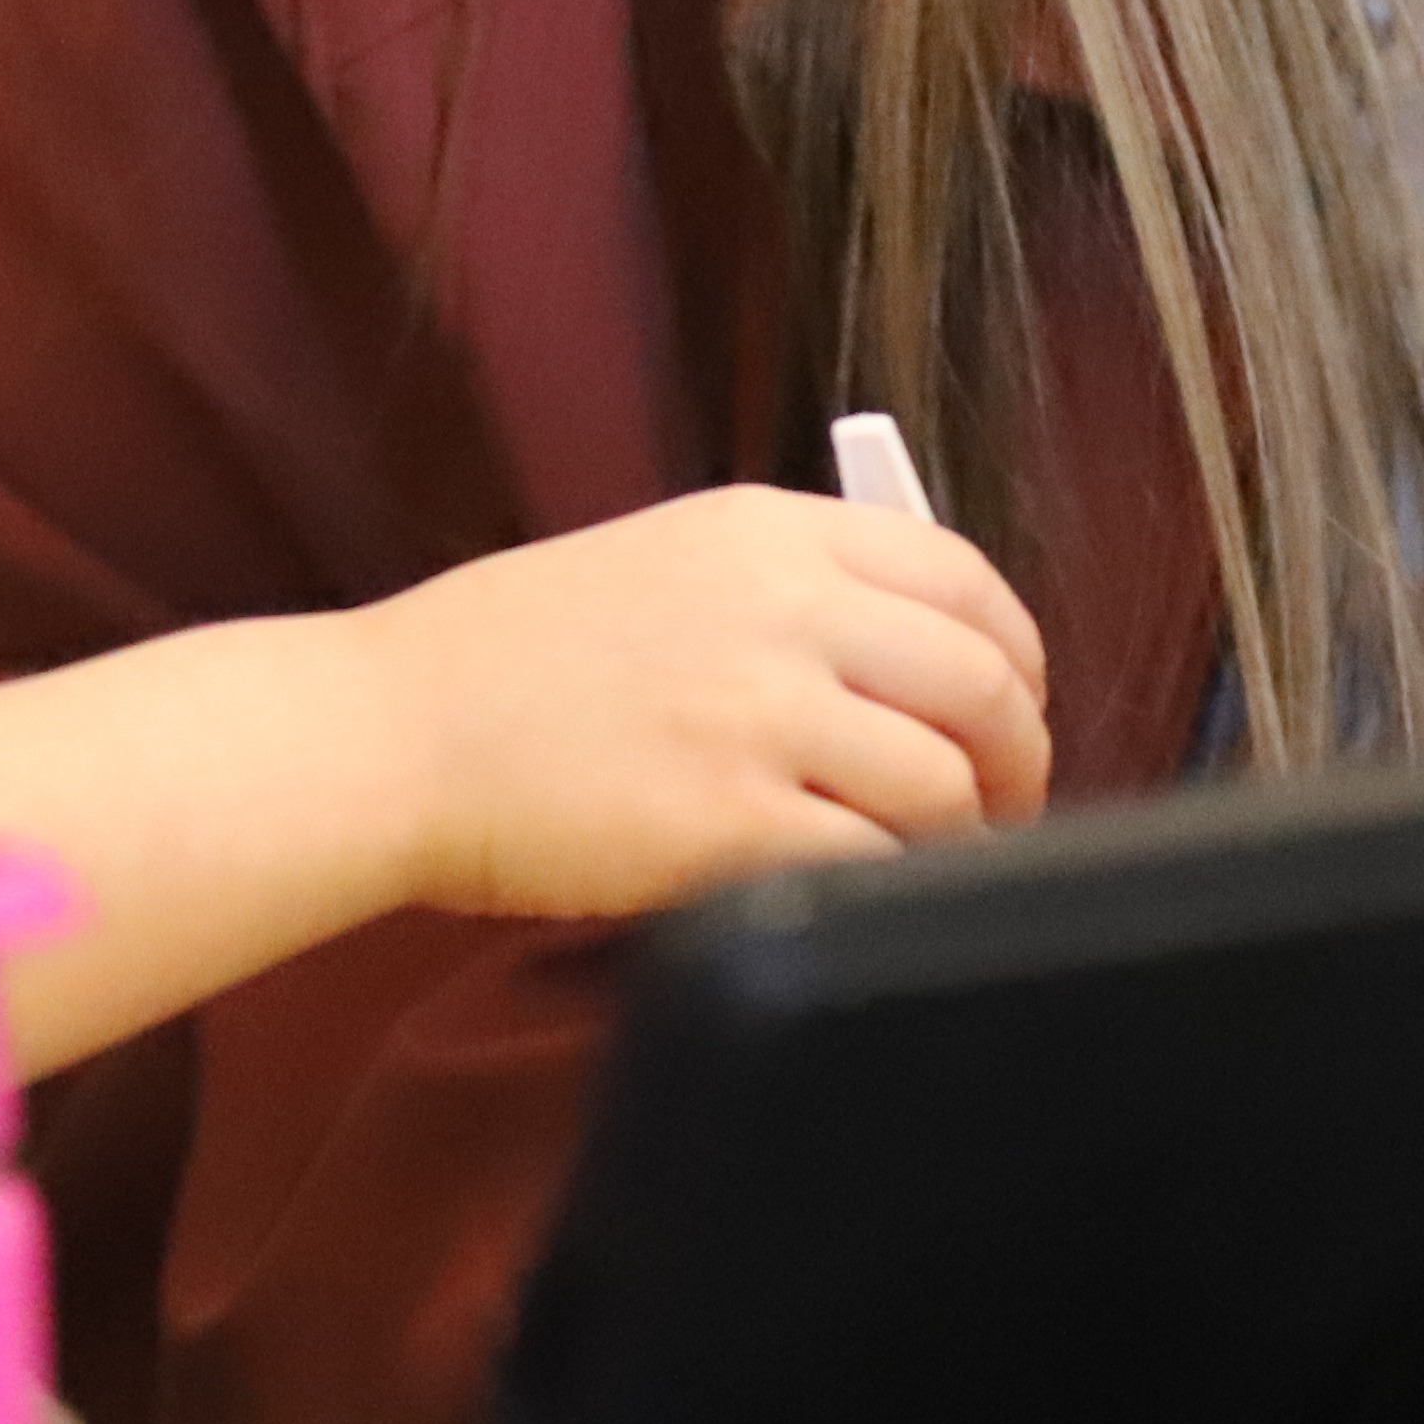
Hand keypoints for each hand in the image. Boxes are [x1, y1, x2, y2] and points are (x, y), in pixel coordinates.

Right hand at [345, 484, 1051, 919]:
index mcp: (769, 531)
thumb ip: (791, 589)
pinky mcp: (732, 824)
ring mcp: (760, 715)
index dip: (1017, 656)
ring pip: (945, 782)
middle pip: (981, 682)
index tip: (1013, 708)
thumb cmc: (519, 656)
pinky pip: (875, 862)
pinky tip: (871, 892)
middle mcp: (783, 607)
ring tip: (936, 862)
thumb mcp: (669, 561)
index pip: (964, 576)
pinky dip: (898, 885)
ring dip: (966, 836)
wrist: (405, 729)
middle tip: (1004, 806)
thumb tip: (916, 660)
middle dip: (1018, 760)